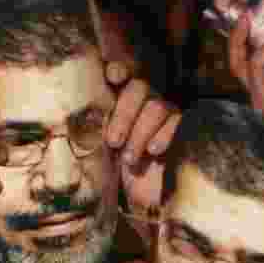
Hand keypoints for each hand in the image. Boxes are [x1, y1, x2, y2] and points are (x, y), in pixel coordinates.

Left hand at [103, 63, 179, 214]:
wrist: (138, 193)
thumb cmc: (112, 163)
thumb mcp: (99, 145)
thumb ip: (95, 125)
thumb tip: (83, 116)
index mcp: (118, 93)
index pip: (120, 71)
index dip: (119, 69)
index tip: (113, 76)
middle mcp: (142, 94)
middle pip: (138, 88)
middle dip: (124, 115)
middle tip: (113, 141)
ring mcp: (163, 106)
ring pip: (156, 107)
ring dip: (140, 133)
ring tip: (130, 158)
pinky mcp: (179, 122)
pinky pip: (175, 121)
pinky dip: (163, 135)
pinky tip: (154, 152)